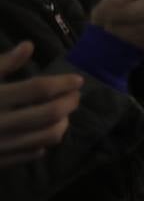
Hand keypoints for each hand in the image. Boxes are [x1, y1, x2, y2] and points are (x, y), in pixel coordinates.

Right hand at [0, 42, 82, 167]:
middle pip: (49, 114)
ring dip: (63, 124)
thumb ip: (2, 64)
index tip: (78, 80)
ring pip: (45, 137)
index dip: (62, 83)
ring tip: (65, 114)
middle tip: (76, 96)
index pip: (38, 89)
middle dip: (69, 103)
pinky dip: (43, 143)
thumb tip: (29, 46)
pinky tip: (45, 133)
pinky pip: (30, 154)